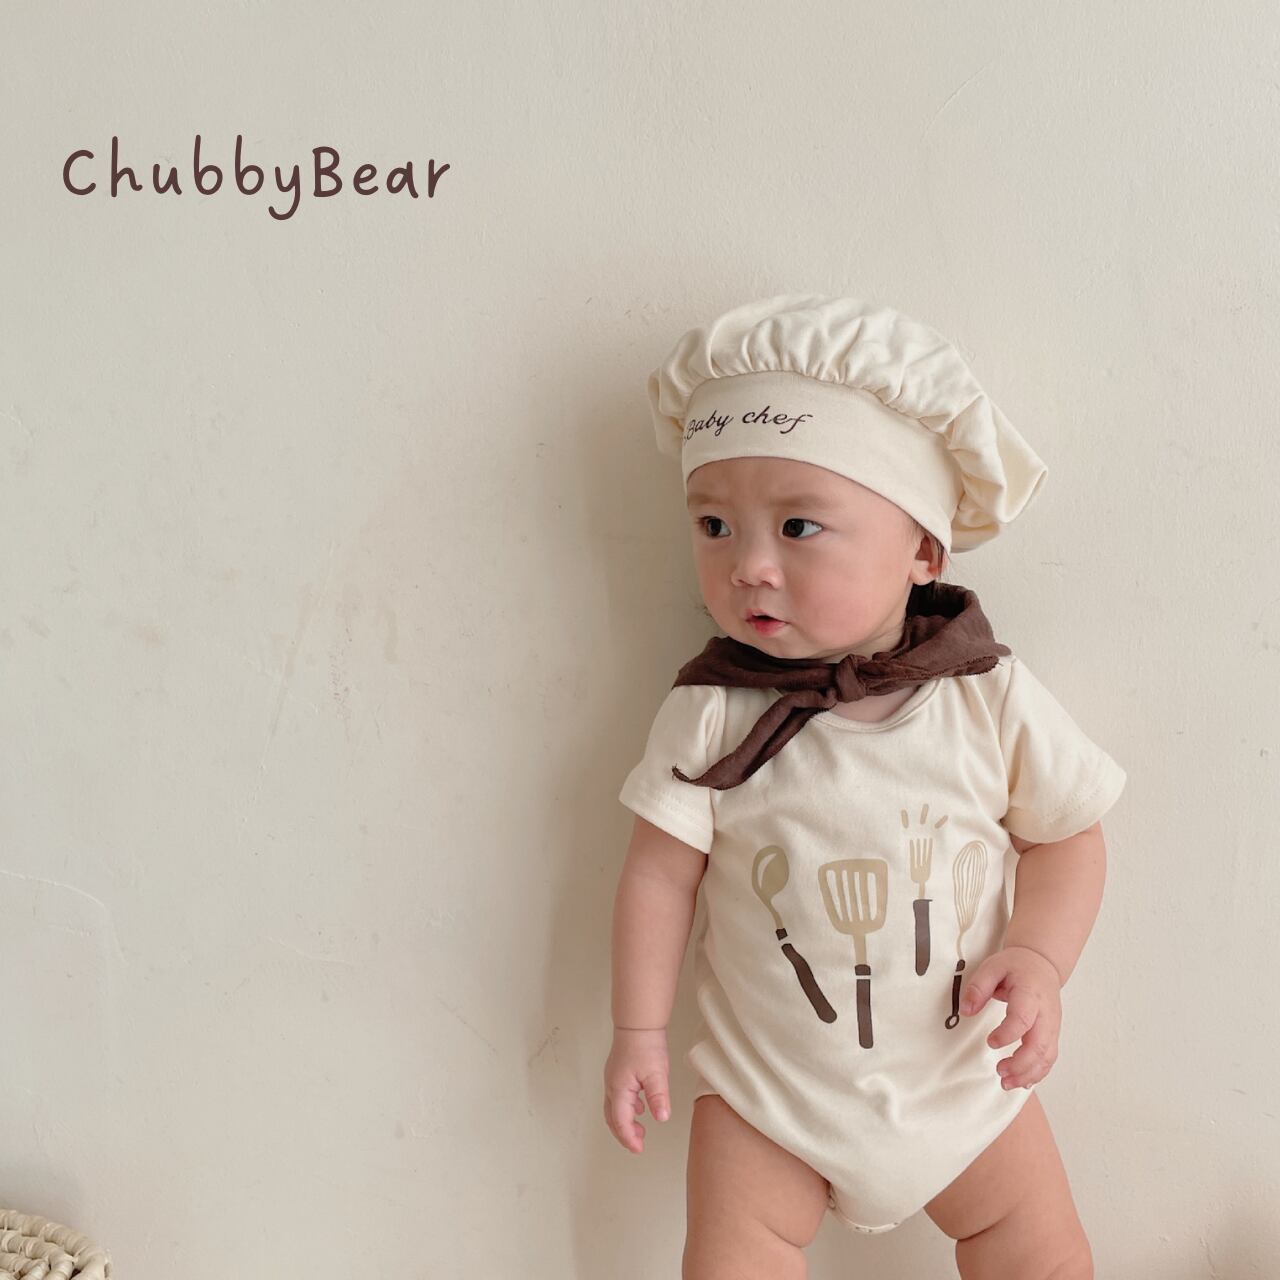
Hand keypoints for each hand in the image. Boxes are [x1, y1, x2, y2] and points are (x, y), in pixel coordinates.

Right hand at [603, 1026, 670, 1153]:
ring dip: (625, 1122)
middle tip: (638, 1144)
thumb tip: (661, 1118)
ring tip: (640, 1129)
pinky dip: (627, 1108)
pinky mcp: (618, 1072)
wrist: (638, 1022)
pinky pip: (619, 1097)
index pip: (621, 1122)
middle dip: (624, 1134)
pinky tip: (640, 1106)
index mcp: (619, 1089)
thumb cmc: (644, 1043)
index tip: (639, 1149)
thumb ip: (658, 1097)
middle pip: (612, 1118)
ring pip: (614, 1108)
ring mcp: (613, 1078)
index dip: (629, 1138)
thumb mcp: (656, 1073)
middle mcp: (612, 1086)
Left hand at [960, 945, 1062, 1090]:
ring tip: (1007, 1083)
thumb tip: (966, 1011)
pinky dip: (1038, 1072)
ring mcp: (1052, 1025)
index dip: (1007, 1034)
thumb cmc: (1016, 966)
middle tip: (999, 1072)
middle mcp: (1046, 1013)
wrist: (1041, 964)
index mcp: (1030, 994)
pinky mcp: (1052, 1033)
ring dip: (1029, 1073)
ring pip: (1047, 1055)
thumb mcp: (992, 967)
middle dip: (1021, 1064)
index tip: (990, 1042)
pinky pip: (1050, 1057)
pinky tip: (1023, 1081)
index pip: (1023, 1019)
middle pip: (1040, 1044)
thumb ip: (978, 988)